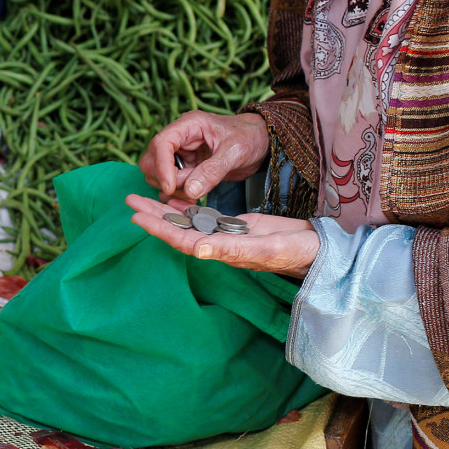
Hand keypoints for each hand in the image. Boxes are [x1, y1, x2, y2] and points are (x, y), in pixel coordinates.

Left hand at [127, 195, 318, 278]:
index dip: (159, 228)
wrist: (319, 250)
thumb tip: (196, 249)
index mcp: (223, 252)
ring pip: (190, 222)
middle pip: (179, 230)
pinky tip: (177, 198)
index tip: (136, 216)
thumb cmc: (297, 252)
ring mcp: (227, 236)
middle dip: (153, 216)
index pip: (182, 240)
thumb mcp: (266, 249)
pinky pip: (206, 218)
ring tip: (143, 196)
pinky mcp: (237, 228)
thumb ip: (231, 249)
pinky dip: (190, 207)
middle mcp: (219, 246)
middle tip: (128, 199)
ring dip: (166, 210)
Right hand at [139, 111, 269, 200]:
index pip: (161, 143)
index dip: (161, 166)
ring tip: (195, 193)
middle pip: (151, 160)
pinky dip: (176, 195)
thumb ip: (212, 170)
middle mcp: (179, 139)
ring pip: (157, 175)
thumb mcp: (235, 151)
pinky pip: (170, 185)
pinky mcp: (185, 169)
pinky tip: (193, 198)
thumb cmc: (250, 137)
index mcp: (188, 125)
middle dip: (165, 179)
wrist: (261, 142)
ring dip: (171, 189)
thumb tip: (190, 190)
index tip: (170, 187)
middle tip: (187, 190)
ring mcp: (180, 155)